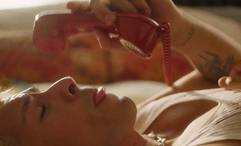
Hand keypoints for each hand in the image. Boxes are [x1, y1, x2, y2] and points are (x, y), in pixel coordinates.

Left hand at [66, 0, 182, 49]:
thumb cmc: (147, 37)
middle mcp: (114, 3)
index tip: (71, 8)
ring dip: (125, 7)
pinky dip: (136, 0)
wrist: (169, 29)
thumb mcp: (127, 46)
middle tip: (110, 19)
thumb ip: (109, 43)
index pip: (89, 9)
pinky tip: (145, 11)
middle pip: (98, 0)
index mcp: (109, 16)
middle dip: (100, 9)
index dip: (79, 6)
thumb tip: (94, 31)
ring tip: (139, 17)